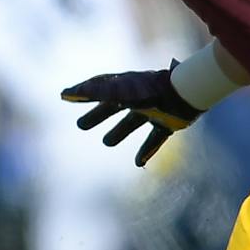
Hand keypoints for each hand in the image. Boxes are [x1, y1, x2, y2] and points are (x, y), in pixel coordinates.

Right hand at [60, 64, 200, 165]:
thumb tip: (63, 94)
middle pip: (112, 107)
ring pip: (132, 123)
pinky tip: (138, 163)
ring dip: (119, 132)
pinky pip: (155, 138)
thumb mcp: (115, 92)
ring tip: (107, 142)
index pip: (98, 90)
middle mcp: (137, 97)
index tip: (66, 97)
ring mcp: (154, 110)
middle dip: (97, 116)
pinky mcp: (168, 123)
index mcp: (124, 87)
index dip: (82, 94)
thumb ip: (90, 93)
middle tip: (81, 126)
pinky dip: (146, 150)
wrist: (185, 92)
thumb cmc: (148, 91)